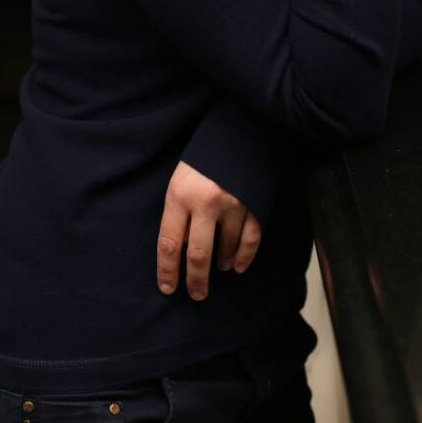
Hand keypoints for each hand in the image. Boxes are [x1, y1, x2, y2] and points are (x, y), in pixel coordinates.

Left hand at [157, 160, 261, 300]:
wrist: (239, 127)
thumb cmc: (202, 155)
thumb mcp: (180, 178)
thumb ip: (179, 211)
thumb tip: (183, 247)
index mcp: (180, 194)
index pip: (170, 243)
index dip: (167, 270)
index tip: (167, 288)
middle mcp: (206, 202)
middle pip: (198, 254)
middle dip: (196, 281)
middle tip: (196, 295)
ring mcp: (233, 204)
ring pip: (226, 248)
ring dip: (221, 263)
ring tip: (217, 268)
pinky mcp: (254, 204)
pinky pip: (250, 239)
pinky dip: (244, 256)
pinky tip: (238, 266)